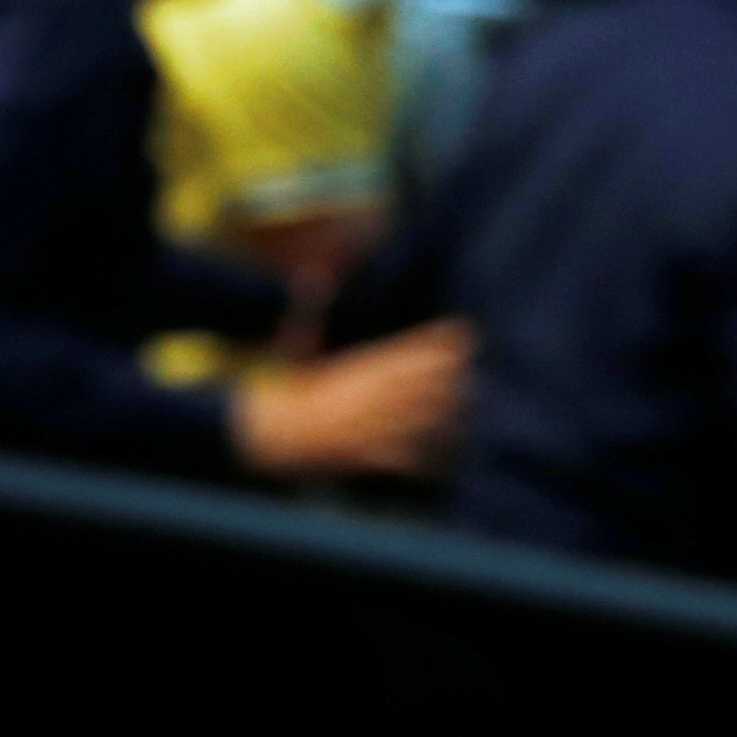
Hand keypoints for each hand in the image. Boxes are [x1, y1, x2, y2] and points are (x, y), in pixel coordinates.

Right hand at [233, 318, 472, 480]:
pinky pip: (397, 459)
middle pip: (417, 385)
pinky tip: (436, 460)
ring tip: (463, 404)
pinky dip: (417, 460)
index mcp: (353, 371)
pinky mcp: (361, 455)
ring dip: (440, 412)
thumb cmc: (282, 390)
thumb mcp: (295, 347)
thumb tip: (310, 276)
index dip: (434, 345)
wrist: (265, 433)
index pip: (403, 354)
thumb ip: (309, 315)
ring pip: (414, 419)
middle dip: (446, 376)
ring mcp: (366, 428)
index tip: (460, 334)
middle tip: (471, 368)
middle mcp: (365, 399)